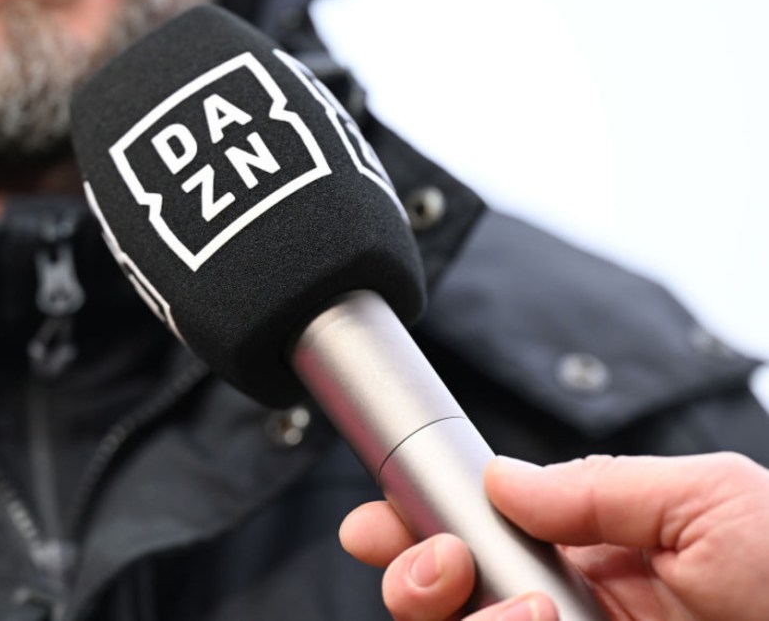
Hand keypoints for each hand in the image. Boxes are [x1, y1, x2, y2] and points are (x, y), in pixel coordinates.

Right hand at [339, 452, 768, 620]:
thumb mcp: (711, 500)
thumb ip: (599, 487)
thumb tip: (503, 479)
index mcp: (596, 556)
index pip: (481, 538)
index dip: (416, 529)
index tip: (374, 526)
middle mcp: (574, 615)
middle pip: (451, 602)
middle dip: (419, 580)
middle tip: (439, 567)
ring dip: (474, 620)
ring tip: (535, 616)